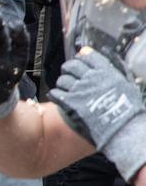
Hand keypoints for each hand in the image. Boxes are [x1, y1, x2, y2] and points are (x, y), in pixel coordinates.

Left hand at [50, 49, 145, 181]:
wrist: (124, 129)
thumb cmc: (129, 109)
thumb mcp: (129, 85)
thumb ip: (119, 70)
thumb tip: (112, 59)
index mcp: (106, 72)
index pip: (89, 56)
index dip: (83, 56)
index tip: (80, 57)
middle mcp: (90, 78)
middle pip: (72, 65)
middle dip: (69, 68)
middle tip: (69, 72)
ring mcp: (79, 90)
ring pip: (62, 79)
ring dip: (62, 82)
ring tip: (65, 87)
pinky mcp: (71, 103)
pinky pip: (56, 93)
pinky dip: (56, 94)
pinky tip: (58, 96)